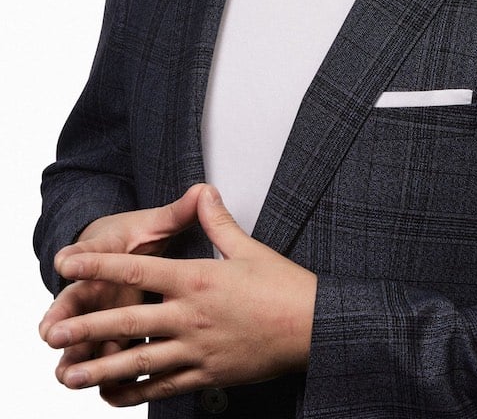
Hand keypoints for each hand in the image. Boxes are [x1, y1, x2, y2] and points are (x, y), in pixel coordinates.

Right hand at [39, 184, 204, 386]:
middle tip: (50, 332)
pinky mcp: (109, 332)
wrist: (121, 251)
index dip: (79, 256)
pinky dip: (102, 372)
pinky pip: (104, 354)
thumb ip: (177, 212)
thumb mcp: (155, 223)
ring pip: (85, 334)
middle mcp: (98, 283)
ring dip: (76, 353)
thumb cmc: (136, 237)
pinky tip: (103, 391)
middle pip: (76, 299)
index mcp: (109, 252)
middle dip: (63, 315)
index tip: (64, 261)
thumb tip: (203, 189)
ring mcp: (100, 311)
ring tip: (66, 374)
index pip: (92, 251)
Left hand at [41, 185, 316, 406]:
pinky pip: (162, 387)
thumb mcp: (249, 247)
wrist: (312, 327)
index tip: (67, 264)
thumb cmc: (284, 286)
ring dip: (100, 368)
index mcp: (198, 279)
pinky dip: (134, 393)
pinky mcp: (207, 376)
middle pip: (128, 321)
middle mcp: (191, 316)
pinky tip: (112, 395)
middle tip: (53, 332)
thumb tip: (203, 191)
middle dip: (86, 326)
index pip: (138, 271)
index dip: (99, 266)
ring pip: (138, 362)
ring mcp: (197, 350)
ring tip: (70, 375)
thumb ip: (217, 221)